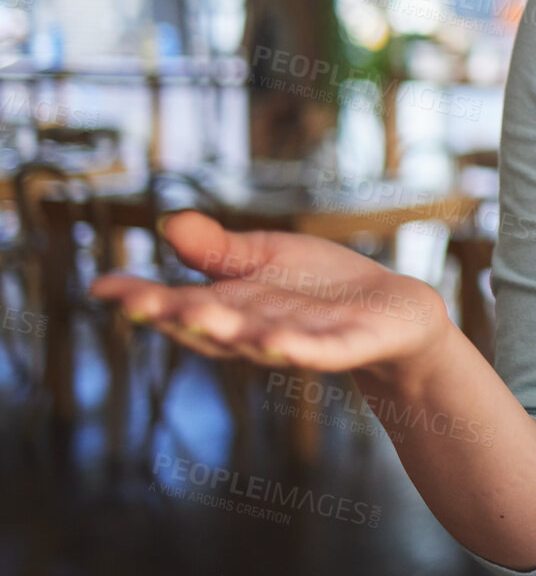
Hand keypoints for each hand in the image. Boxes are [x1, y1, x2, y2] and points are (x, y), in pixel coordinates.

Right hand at [89, 210, 451, 381]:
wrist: (394, 311)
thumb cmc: (322, 286)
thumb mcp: (267, 257)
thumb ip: (220, 249)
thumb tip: (169, 223)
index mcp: (232, 308)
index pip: (178, 306)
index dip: (141, 300)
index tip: (101, 287)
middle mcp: (255, 331)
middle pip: (211, 327)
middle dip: (179, 316)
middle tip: (144, 304)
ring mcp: (298, 342)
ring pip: (259, 341)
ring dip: (233, 334)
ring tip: (205, 316)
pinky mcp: (344, 348)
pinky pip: (320, 352)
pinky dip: (301, 350)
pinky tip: (282, 345)